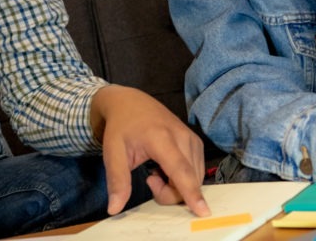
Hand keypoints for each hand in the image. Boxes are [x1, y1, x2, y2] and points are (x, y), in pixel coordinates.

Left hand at [90, 85, 209, 216]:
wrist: (131, 102)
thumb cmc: (121, 127)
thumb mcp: (112, 152)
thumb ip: (117, 180)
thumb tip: (114, 209)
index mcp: (161, 137)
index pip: (180, 170)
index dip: (191, 192)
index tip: (204, 212)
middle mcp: (182, 136)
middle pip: (189, 180)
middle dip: (170, 193)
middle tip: (149, 179)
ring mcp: (192, 138)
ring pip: (195, 178)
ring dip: (176, 186)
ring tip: (155, 171)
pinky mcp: (196, 142)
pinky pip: (196, 171)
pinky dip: (182, 178)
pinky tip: (166, 168)